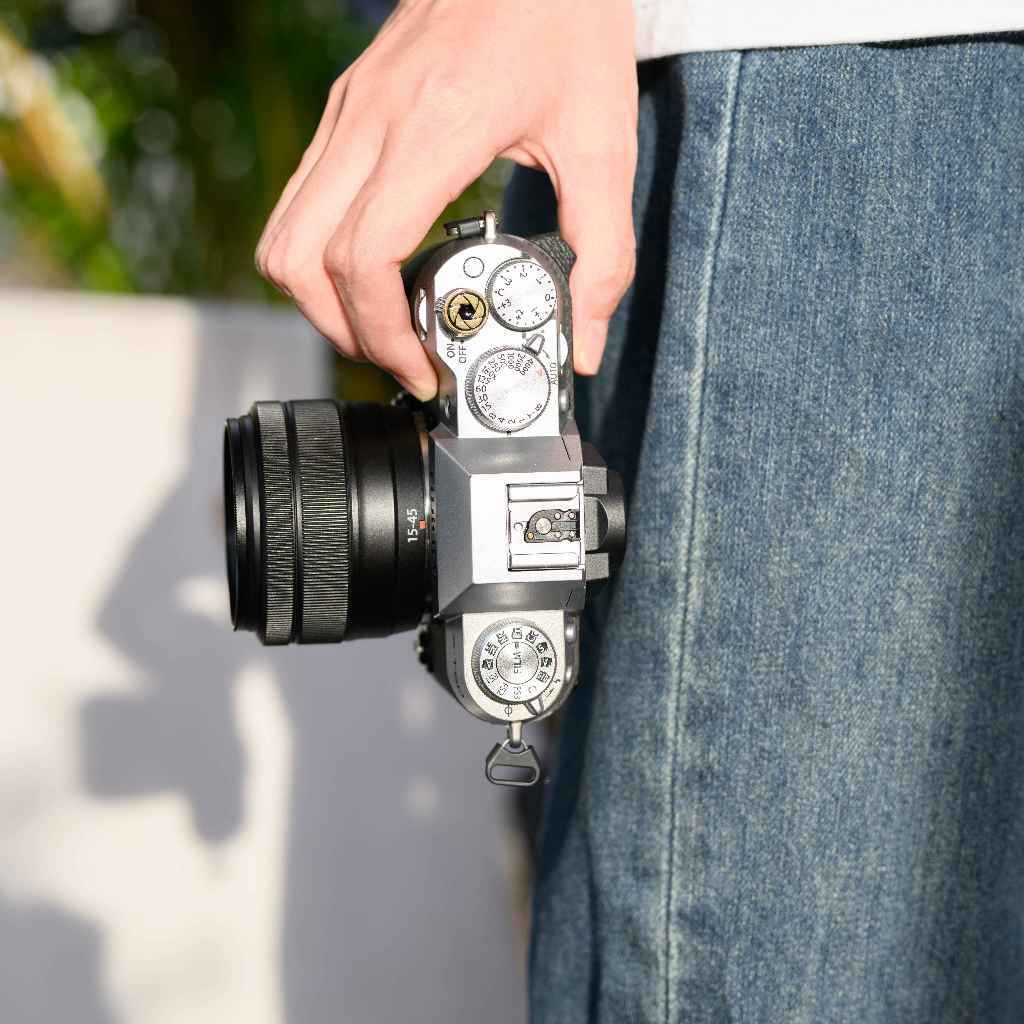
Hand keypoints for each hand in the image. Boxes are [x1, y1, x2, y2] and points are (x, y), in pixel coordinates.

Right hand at [255, 0, 637, 398]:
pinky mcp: (348, 106)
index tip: (422, 369)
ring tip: (385, 327)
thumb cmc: (568, 21)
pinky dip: (323, 256)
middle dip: (343, 330)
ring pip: (286, 232)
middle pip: (300, 259)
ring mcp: (348, 109)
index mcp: (431, 129)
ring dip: (321, 298)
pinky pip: (302, 200)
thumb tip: (584, 342)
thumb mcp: (604, 143)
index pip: (363, 258)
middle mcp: (370, 119)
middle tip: (401, 358)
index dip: (382, 334)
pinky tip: (379, 270)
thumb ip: (603, 252)